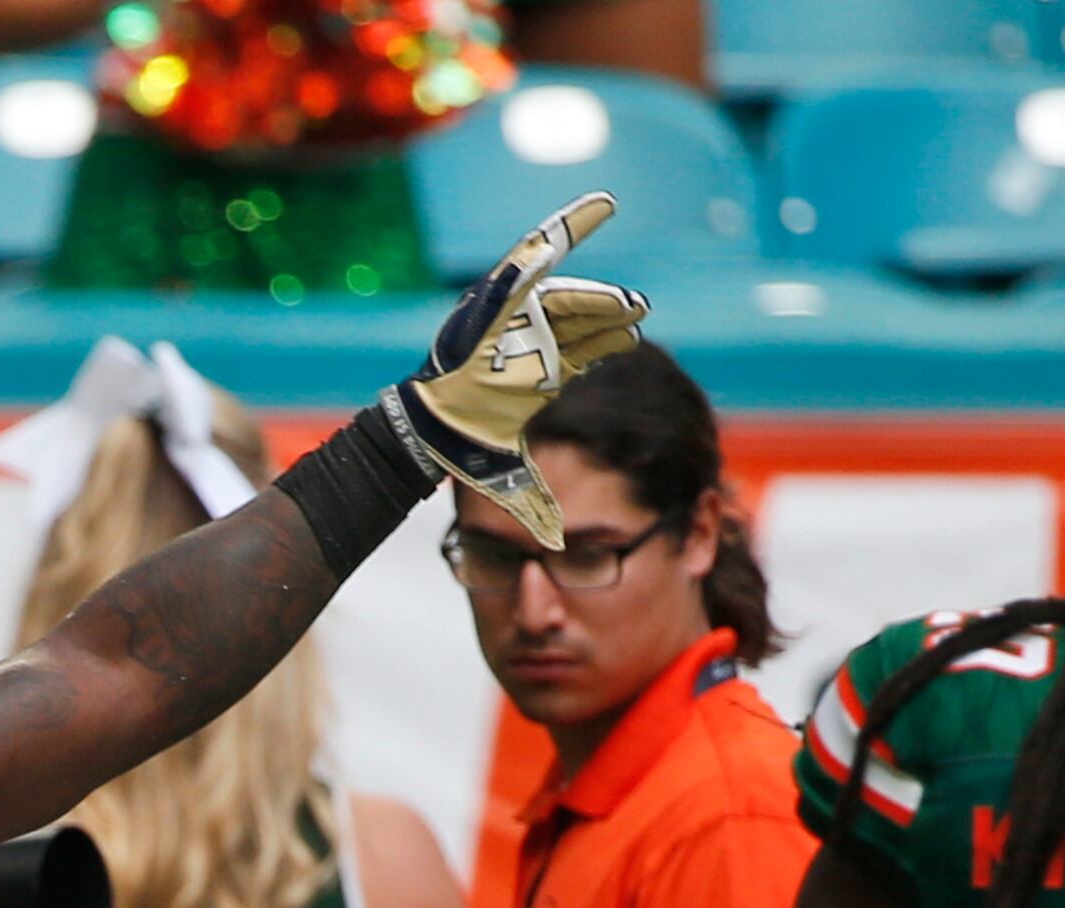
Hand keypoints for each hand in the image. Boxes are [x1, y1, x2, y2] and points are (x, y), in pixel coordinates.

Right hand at [387, 193, 648, 548]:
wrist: (427, 431)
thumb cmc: (463, 451)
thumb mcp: (508, 478)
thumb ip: (534, 503)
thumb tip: (553, 540)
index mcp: (536, 377)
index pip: (583, 351)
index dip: (609, 339)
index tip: (634, 333)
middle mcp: (528, 346)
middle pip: (580, 322)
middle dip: (609, 315)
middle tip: (637, 310)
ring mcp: (513, 324)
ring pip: (565, 298)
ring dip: (594, 294)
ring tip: (621, 291)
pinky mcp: (497, 302)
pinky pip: (532, 261)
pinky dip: (561, 234)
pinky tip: (594, 210)